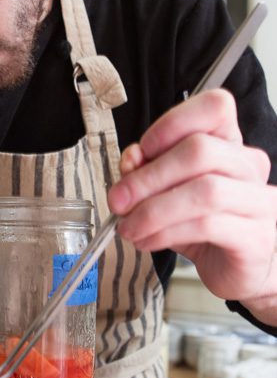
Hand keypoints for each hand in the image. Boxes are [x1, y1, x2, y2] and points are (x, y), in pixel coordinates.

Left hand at [108, 89, 276, 312]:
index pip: (214, 107)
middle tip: (118, 200)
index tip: (141, 152)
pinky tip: (147, 240)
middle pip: (200, 150)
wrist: (238, 269)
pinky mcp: (255, 237)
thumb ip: (147, 172)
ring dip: (153, 209)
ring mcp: (258, 200)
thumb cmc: (205, 226)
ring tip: (129, 227)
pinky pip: (206, 225)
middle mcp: (249, 166)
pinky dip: (166, 233)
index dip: (172, 124)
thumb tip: (131, 159)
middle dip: (148, 176)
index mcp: (230, 144)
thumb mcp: (167, 193)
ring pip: (203, 190)